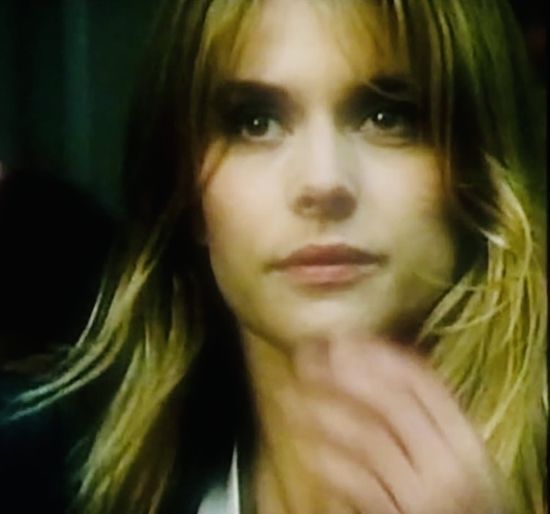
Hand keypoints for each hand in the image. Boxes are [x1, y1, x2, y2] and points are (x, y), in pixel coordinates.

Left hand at [288, 339, 505, 513]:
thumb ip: (424, 420)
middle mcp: (449, 464)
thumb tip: (372, 367)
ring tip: (289, 396)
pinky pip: (360, 486)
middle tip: (306, 354)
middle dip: (344, 372)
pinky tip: (307, 449)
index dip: (378, 353)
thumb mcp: (453, 458)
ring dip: (324, 412)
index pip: (422, 382)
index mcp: (466, 442)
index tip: (342, 337)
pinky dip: (331, 464)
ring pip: (369, 439)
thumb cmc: (456, 503)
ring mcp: (424, 496)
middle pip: (392, 402)